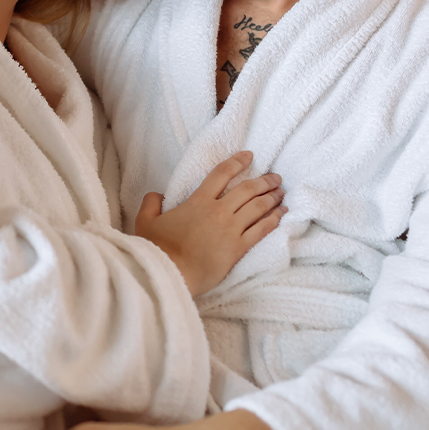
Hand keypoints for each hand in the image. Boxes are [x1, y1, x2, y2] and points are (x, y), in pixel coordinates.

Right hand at [135, 151, 285, 294]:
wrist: (170, 274)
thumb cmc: (157, 249)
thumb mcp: (145, 221)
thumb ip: (151, 203)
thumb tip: (158, 195)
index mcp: (198, 201)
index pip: (222, 173)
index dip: (237, 162)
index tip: (249, 155)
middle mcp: (218, 211)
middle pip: (248, 189)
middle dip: (264, 180)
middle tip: (275, 177)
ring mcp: (231, 229)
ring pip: (258, 207)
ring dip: (272, 197)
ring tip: (281, 192)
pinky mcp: (238, 248)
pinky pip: (262, 230)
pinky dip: (274, 220)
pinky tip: (282, 214)